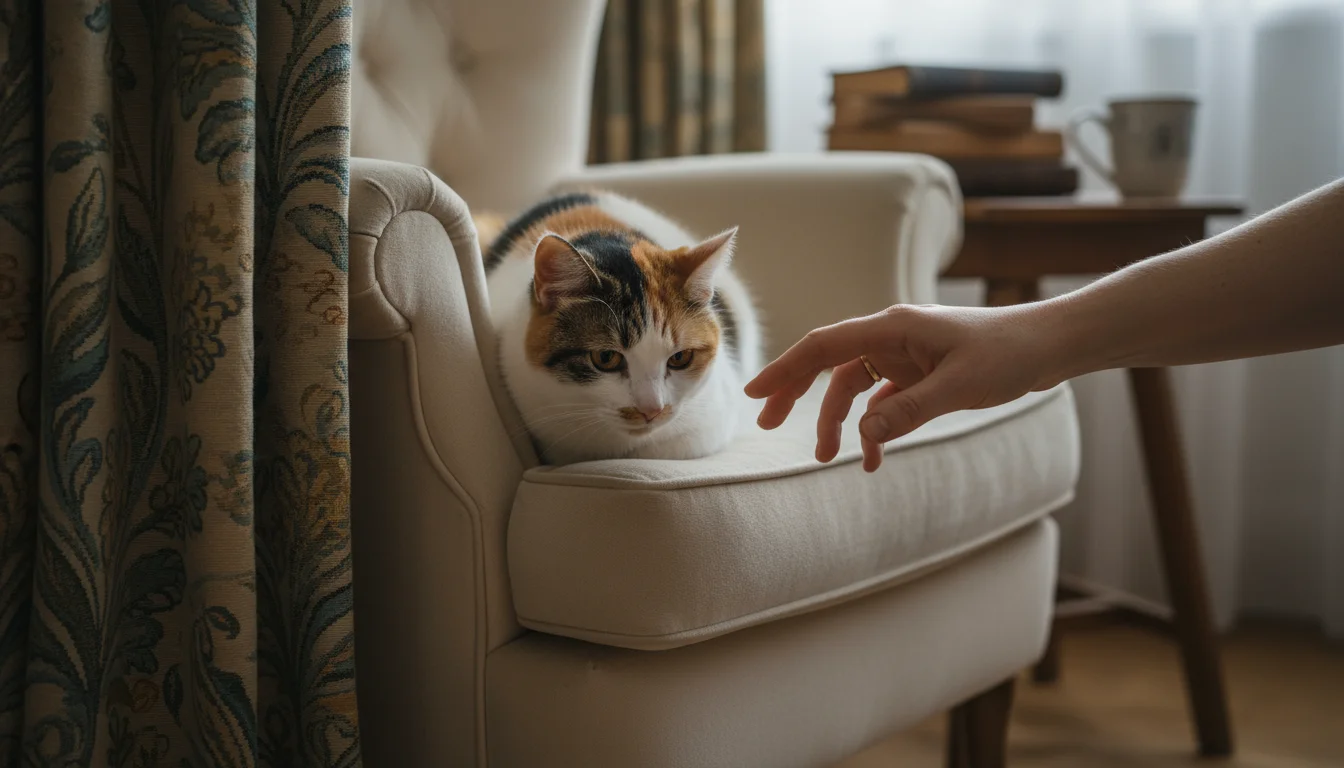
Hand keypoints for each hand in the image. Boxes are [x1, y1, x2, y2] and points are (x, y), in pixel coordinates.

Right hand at [744, 304, 1056, 472]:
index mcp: (893, 328)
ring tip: (830, 457)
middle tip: (768, 424)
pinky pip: (883, 402)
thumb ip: (909, 411)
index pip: (824, 346)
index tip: (755, 394)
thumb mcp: (960, 387)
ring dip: (839, 421)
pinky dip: (874, 428)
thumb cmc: (1009, 355)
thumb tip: (864, 436)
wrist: (1048, 347)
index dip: (786, 369)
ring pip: (853, 386)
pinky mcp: (919, 374)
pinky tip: (874, 457)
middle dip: (796, 393)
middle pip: (828, 364)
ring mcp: (904, 356)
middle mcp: (892, 337)